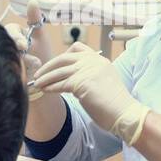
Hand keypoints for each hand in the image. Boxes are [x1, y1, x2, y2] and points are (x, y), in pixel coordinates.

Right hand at [3, 0, 50, 83]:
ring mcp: (4, 58)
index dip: (16, 37)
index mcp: (14, 34)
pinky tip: (27, 77)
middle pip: (4, 41)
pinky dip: (16, 72)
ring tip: (36, 65)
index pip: (10, 31)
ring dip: (21, 61)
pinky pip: (3, 70)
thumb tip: (32, 1)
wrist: (44, 80)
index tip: (25, 44)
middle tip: (25, 50)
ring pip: (6, 56)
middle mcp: (6, 45)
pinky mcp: (4, 72)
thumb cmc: (42, 55)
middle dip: (15, 47)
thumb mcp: (40, 37)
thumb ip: (35, 19)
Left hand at [33, 42, 149, 144]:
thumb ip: (88, 75)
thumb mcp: (102, 80)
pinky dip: (51, 87)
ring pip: (60, 71)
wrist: (123, 112)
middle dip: (49, 66)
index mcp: (98, 59)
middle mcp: (92, 61)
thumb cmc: (114, 102)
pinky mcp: (81, 83)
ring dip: (46, 78)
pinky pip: (60, 84)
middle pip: (64, 58)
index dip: (63, 55)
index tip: (55, 64)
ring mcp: (87, 70)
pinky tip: (46, 91)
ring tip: (37, 84)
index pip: (77, 48)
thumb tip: (69, 79)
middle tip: (39, 74)